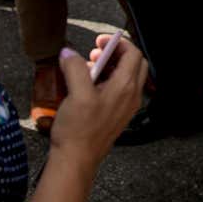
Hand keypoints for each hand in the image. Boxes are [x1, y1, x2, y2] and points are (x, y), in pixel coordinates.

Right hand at [53, 36, 146, 161]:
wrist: (77, 160)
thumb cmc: (79, 130)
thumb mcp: (76, 93)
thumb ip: (75, 68)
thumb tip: (68, 53)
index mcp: (125, 87)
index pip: (133, 54)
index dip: (117, 42)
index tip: (99, 41)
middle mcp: (131, 96)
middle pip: (133, 64)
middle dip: (115, 53)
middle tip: (94, 53)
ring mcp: (126, 107)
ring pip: (126, 77)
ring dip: (109, 66)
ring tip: (87, 68)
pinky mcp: (117, 115)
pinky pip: (118, 90)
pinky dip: (106, 81)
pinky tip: (87, 86)